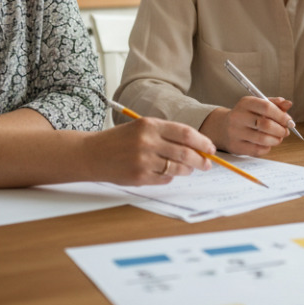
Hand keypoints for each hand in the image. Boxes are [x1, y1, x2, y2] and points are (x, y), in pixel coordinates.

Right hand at [96, 117, 213, 185]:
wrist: (92, 154)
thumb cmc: (120, 140)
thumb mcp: (142, 128)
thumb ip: (167, 134)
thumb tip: (197, 146)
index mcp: (149, 125)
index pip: (185, 134)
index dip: (202, 142)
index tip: (210, 148)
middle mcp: (147, 142)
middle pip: (185, 153)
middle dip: (200, 160)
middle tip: (206, 164)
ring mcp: (143, 161)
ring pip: (177, 168)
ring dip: (187, 170)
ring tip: (188, 169)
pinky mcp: (139, 177)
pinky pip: (165, 179)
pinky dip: (170, 177)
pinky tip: (166, 172)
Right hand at [201, 96, 294, 156]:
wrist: (223, 128)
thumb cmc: (246, 116)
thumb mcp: (257, 105)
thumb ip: (274, 104)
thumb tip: (288, 104)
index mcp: (245, 103)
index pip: (267, 107)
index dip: (282, 115)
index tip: (290, 121)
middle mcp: (238, 116)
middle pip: (266, 124)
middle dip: (281, 130)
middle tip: (285, 131)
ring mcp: (235, 132)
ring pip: (263, 139)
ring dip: (276, 140)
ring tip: (278, 138)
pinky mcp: (236, 146)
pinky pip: (257, 150)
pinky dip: (267, 148)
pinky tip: (267, 144)